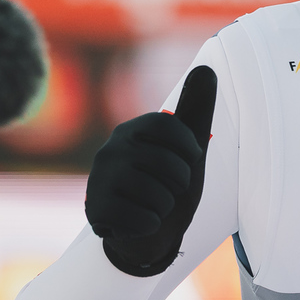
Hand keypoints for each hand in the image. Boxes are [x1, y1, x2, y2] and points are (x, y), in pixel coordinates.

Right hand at [85, 66, 216, 276]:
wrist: (148, 231)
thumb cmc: (170, 183)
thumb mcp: (190, 148)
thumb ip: (197, 109)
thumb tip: (206, 68)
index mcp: (134, 129)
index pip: (169, 126)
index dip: (188, 148)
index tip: (190, 159)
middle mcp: (111, 149)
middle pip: (168, 164)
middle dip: (180, 183)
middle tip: (169, 188)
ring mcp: (99, 178)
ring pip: (157, 195)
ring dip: (166, 206)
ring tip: (154, 204)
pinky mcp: (94, 209)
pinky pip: (142, 219)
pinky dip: (151, 224)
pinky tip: (140, 221)